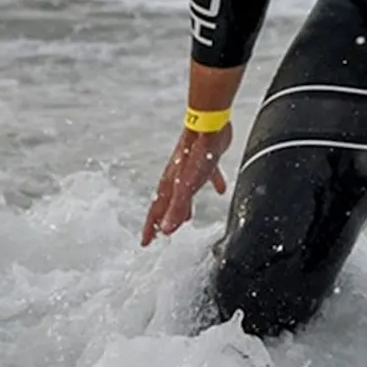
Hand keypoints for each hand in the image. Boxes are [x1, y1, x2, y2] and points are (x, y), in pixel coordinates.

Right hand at [140, 123, 234, 245]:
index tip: (146, 243)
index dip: (151, 228)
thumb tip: (167, 229)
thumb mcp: (187, 186)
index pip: (157, 211)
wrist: (209, 124)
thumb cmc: (197, 154)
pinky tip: (220, 190)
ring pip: (184, 193)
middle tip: (160, 234)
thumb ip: (178, 207)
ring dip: (184, 207)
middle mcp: (176, 177)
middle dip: (163, 220)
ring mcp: (190, 168)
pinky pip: (207, 177)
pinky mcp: (205, 160)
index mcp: (170, 185)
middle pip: (167, 203)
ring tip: (187, 220)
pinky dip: (212, 185)